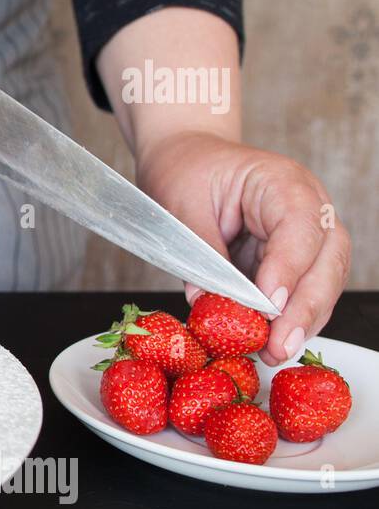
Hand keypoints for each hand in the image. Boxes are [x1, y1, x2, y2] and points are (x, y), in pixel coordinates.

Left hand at [134, 131, 350, 365]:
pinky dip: (292, 317)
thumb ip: (200, 251)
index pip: (300, 229)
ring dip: (303, 320)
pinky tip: (274, 341)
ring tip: (275, 352)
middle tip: (279, 346)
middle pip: (327, 260)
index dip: (288, 270)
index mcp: (282, 182)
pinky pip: (304, 289)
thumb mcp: (181, 203)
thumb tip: (206, 300)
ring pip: (324, 281)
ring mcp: (308, 232)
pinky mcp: (294, 256)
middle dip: (305, 308)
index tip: (270, 306)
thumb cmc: (186, 170)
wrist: (187, 156)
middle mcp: (308, 206)